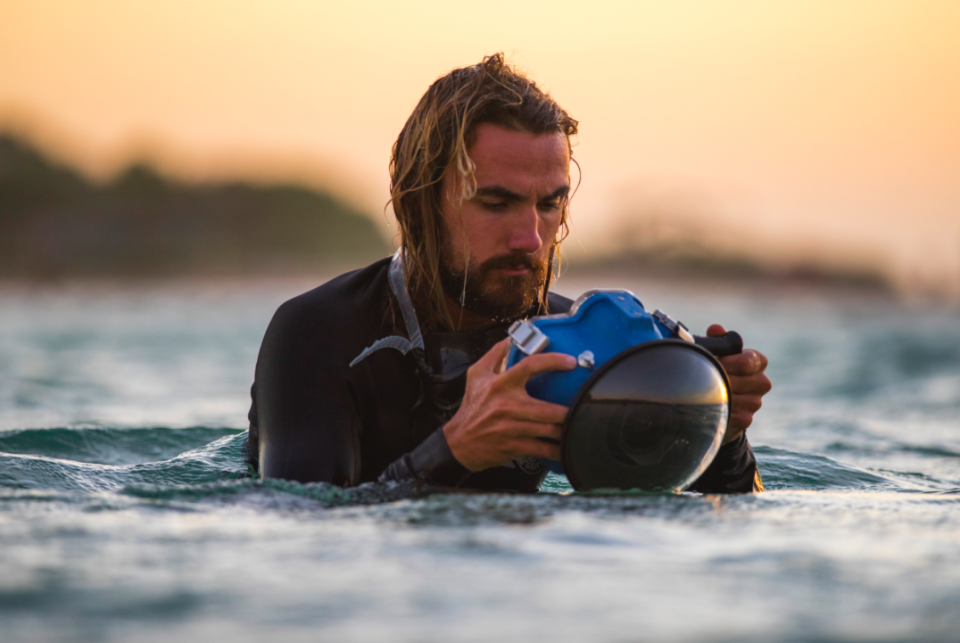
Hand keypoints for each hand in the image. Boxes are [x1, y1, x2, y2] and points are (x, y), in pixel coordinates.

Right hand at [443, 338, 576, 470]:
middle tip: (584, 406)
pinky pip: (542, 449)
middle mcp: (507, 405)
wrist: (459, 443)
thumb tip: (511, 339)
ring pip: (548, 430)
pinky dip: (557, 450)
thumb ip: (494, 355)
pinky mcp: (514, 447)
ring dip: (566, 430)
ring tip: (579, 426)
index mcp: (500, 384)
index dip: (553, 362)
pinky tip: (567, 448)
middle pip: (547, 409)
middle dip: (568, 411)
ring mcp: (511, 428)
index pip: (530, 366)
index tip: (571, 362)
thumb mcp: (476, 376)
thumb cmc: (471, 407)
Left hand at [707, 324, 771, 443]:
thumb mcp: (718, 352)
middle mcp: (762, 381)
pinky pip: (734, 415)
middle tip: (705, 377)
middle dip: (721, 379)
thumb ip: (718, 339)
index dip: (729, 362)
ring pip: (737, 399)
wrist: (716, 400)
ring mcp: (756, 401)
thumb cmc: (718, 370)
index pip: (748, 362)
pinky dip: (720, 410)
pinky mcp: (747, 418)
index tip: (715, 362)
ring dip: (719, 395)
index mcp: (757, 361)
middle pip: (742, 381)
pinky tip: (711, 405)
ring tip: (704, 390)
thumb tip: (715, 329)